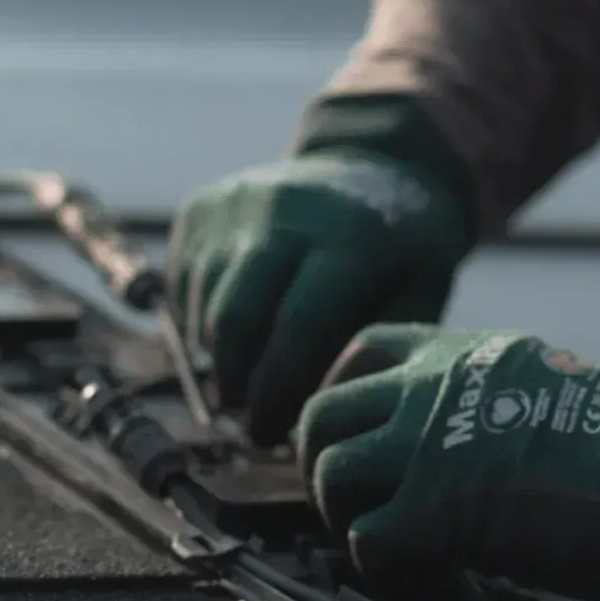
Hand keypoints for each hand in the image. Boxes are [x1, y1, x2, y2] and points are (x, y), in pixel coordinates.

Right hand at [167, 151, 472, 446]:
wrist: (373, 165)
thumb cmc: (401, 250)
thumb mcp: (418, 295)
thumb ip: (369, 352)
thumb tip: (314, 414)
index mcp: (348, 238)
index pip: (297, 326)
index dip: (278, 390)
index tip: (273, 435)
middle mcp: (284, 211)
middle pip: (234, 318)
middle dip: (237, 385)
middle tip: (252, 424)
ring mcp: (236, 205)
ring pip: (202, 306)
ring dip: (219, 359)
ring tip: (247, 385)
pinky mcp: (201, 209)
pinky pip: (181, 286)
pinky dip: (200, 324)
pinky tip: (235, 339)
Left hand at [297, 324, 599, 600]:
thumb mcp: (537, 381)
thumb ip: (476, 397)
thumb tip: (442, 441)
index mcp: (455, 353)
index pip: (357, 355)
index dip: (341, 402)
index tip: (356, 440)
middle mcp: (429, 389)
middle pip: (321, 418)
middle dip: (326, 467)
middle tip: (359, 506)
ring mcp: (427, 447)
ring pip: (331, 475)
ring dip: (348, 519)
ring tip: (391, 542)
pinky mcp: (437, 511)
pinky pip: (367, 541)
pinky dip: (384, 565)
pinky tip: (423, 571)